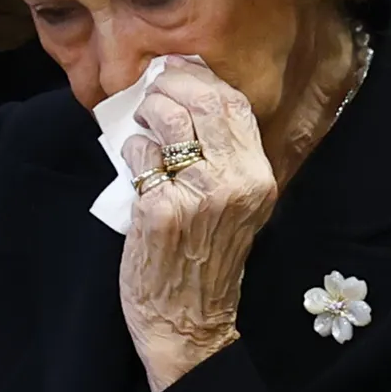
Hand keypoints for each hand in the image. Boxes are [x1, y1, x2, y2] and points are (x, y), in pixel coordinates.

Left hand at [118, 57, 277, 391]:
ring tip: (143, 126)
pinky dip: (132, 152)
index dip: (203, 79)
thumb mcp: (235, 205)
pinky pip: (139, 155)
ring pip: (168, 120)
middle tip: (151, 88)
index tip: (178, 70)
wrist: (188, 321)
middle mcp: (235, 183)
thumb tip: (190, 98)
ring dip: (147, 113)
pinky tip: (136, 169)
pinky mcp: (161, 210)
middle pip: (202, 103)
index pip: (234, 105)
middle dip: (170, 85)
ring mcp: (198, 196)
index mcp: (258, 178)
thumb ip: (224, 157)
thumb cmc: (207, 260)